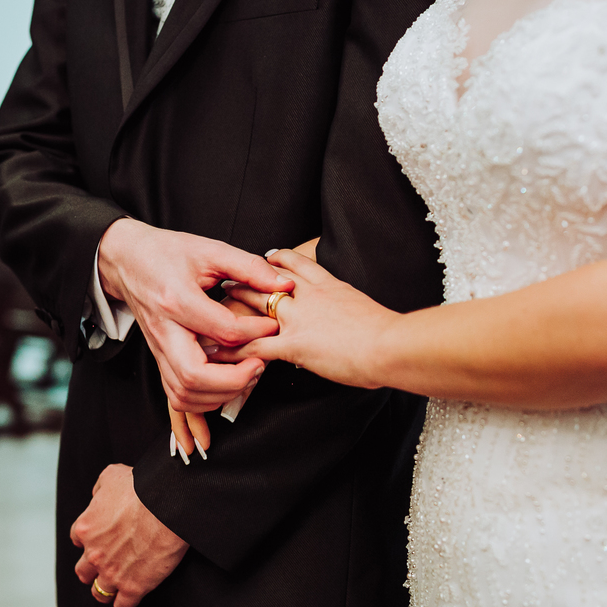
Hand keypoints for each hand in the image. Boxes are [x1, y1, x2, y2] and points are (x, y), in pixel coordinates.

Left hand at [70, 464, 188, 606]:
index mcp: (86, 527)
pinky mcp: (134, 587)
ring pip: (99, 592)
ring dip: (106, 589)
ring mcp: (113, 573)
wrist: (167, 504)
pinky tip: (131, 598)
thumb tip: (98, 496)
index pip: (78, 539)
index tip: (101, 538)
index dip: (90, 539)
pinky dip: (125, 604)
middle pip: (84, 572)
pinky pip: (123, 606)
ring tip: (116, 586)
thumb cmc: (142, 487)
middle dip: (92, 569)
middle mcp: (94, 554)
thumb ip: (100, 488)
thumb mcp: (112, 475)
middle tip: (106, 564)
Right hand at [97, 219, 293, 410]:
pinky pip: (176, 396)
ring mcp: (158, 349)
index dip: (256, 332)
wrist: (127, 260)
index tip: (273, 324)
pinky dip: (203, 401)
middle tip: (259, 364)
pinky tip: (224, 387)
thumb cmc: (167, 253)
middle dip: (235, 379)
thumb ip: (250, 267)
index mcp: (177, 299)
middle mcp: (164, 331)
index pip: (223, 331)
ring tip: (246, 374)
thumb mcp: (211, 250)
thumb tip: (284, 285)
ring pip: (184, 393)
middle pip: (195, 375)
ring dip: (220, 394)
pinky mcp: (159, 359)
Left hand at [218, 248, 398, 388]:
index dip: (280, 260)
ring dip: (234, 306)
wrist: (390, 344)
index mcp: (331, 286)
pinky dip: (235, 348)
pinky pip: (255, 346)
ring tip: (216, 306)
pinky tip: (220, 350)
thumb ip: (350, 312)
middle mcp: (310, 297)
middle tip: (228, 279)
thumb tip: (348, 322)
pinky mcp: (293, 344)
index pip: (299, 265)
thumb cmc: (389, 334)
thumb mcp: (367, 312)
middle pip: (269, 281)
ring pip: (257, 307)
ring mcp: (299, 319)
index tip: (268, 256)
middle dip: (246, 279)